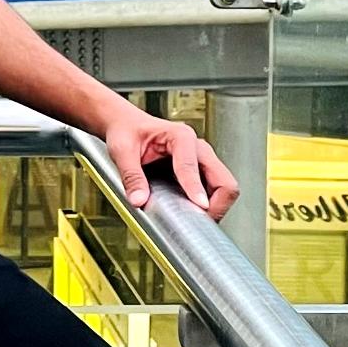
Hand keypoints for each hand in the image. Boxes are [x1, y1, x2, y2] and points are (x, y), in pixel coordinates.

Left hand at [102, 106, 239, 220]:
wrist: (129, 125)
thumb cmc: (128, 131)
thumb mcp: (122, 151)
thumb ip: (131, 176)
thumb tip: (139, 200)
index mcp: (180, 136)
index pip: (192, 166)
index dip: (196, 188)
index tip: (200, 207)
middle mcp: (197, 147)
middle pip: (223, 179)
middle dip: (217, 203)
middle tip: (199, 221)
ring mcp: (202, 160)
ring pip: (224, 187)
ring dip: (215, 206)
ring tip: (195, 220)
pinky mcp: (201, 171)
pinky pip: (215, 190)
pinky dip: (210, 204)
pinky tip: (193, 212)